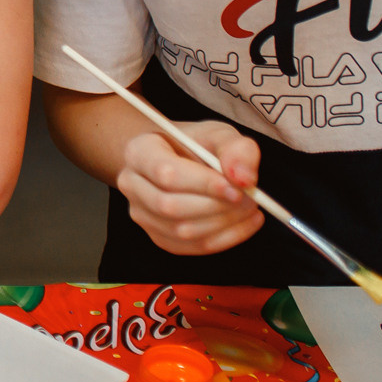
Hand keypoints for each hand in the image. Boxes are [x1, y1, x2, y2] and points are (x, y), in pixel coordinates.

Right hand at [117, 121, 264, 254]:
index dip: (204, 184)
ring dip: (223, 225)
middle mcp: (131, 183)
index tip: (238, 188)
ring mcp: (140, 212)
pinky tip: (241, 224)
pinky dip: (223, 240)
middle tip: (250, 200)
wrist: (178, 158)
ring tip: (249, 209)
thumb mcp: (219, 134)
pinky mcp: (156, 235)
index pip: (166, 173)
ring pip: (180, 231)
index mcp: (139, 151)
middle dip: (217, 207)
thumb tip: (244, 179)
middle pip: (169, 206)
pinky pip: (189, 247)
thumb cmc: (196, 144)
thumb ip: (237, 150)